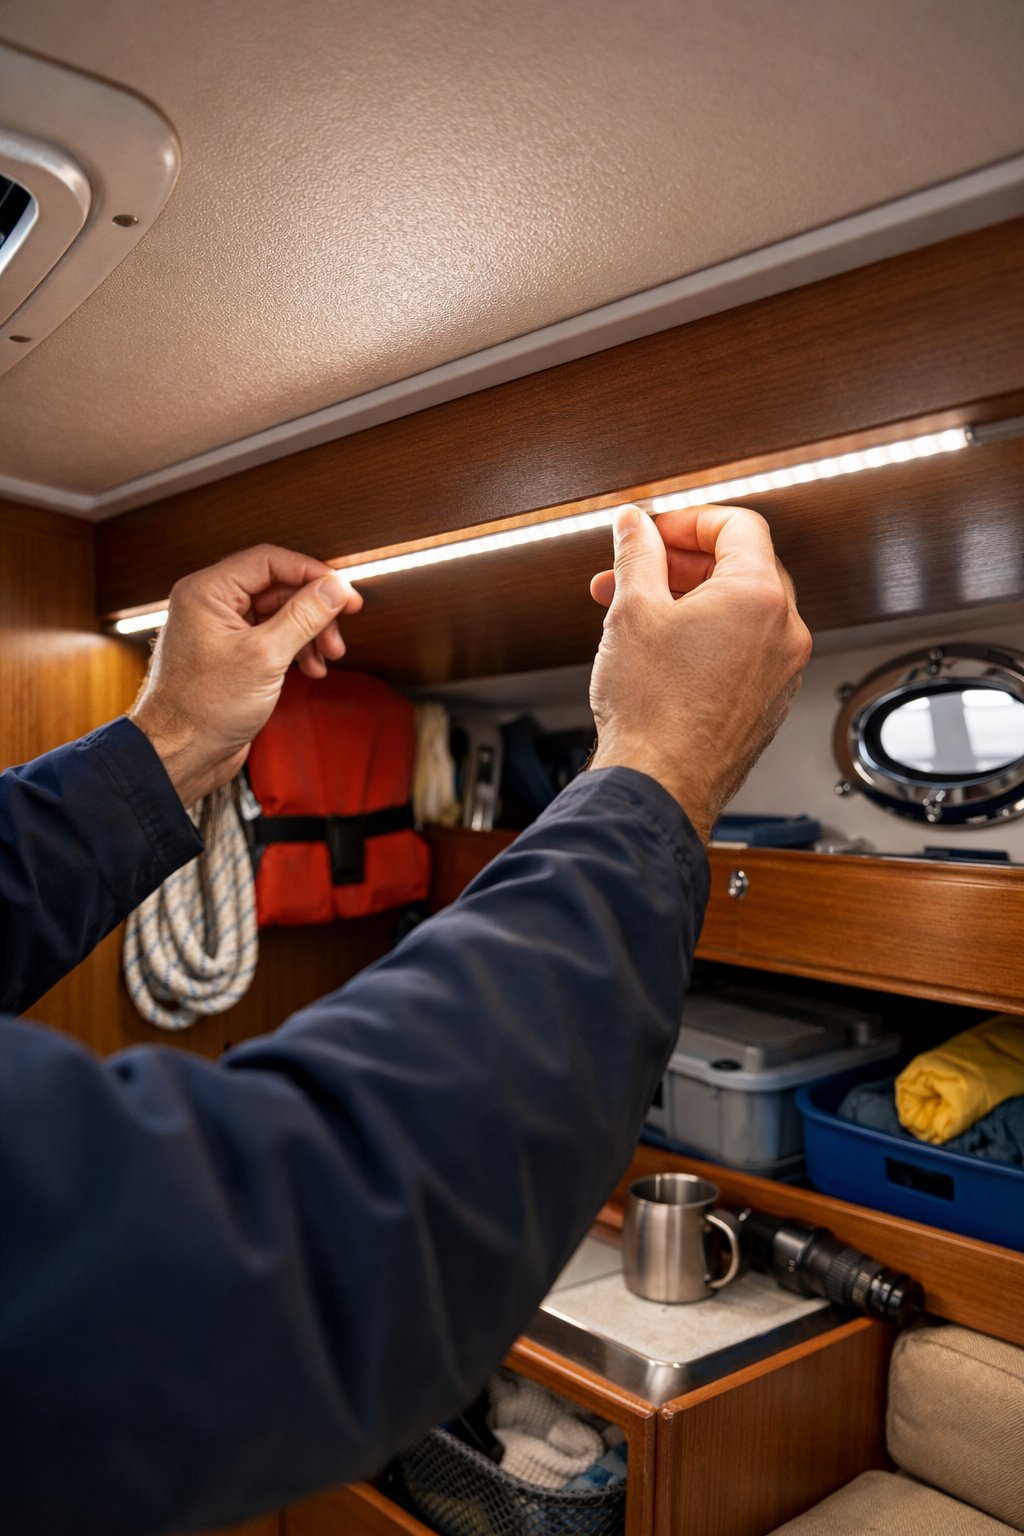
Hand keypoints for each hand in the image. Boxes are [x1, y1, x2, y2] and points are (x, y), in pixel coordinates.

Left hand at [129, 545, 362, 805]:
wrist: (180, 754)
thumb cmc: (202, 709)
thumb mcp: (265, 657)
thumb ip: (304, 616)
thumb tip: (335, 587)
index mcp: (207, 592)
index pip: (269, 561)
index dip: (312, 573)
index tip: (344, 592)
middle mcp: (210, 605)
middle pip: (277, 587)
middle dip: (314, 610)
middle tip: (339, 630)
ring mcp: (221, 630)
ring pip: (278, 614)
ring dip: (309, 632)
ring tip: (328, 656)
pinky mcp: (231, 655)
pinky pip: (271, 637)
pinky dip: (295, 649)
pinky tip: (311, 668)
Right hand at [588, 504, 810, 842]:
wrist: (661, 783)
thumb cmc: (652, 710)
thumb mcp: (632, 610)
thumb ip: (637, 553)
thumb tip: (635, 526)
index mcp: (759, 596)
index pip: (738, 525)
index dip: (689, 520)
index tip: (655, 532)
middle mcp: (784, 632)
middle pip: (741, 566)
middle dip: (682, 563)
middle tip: (638, 570)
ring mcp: (781, 671)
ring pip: (740, 612)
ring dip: (691, 600)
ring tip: (638, 613)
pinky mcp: (768, 702)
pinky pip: (744, 650)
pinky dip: (708, 637)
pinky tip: (663, 651)